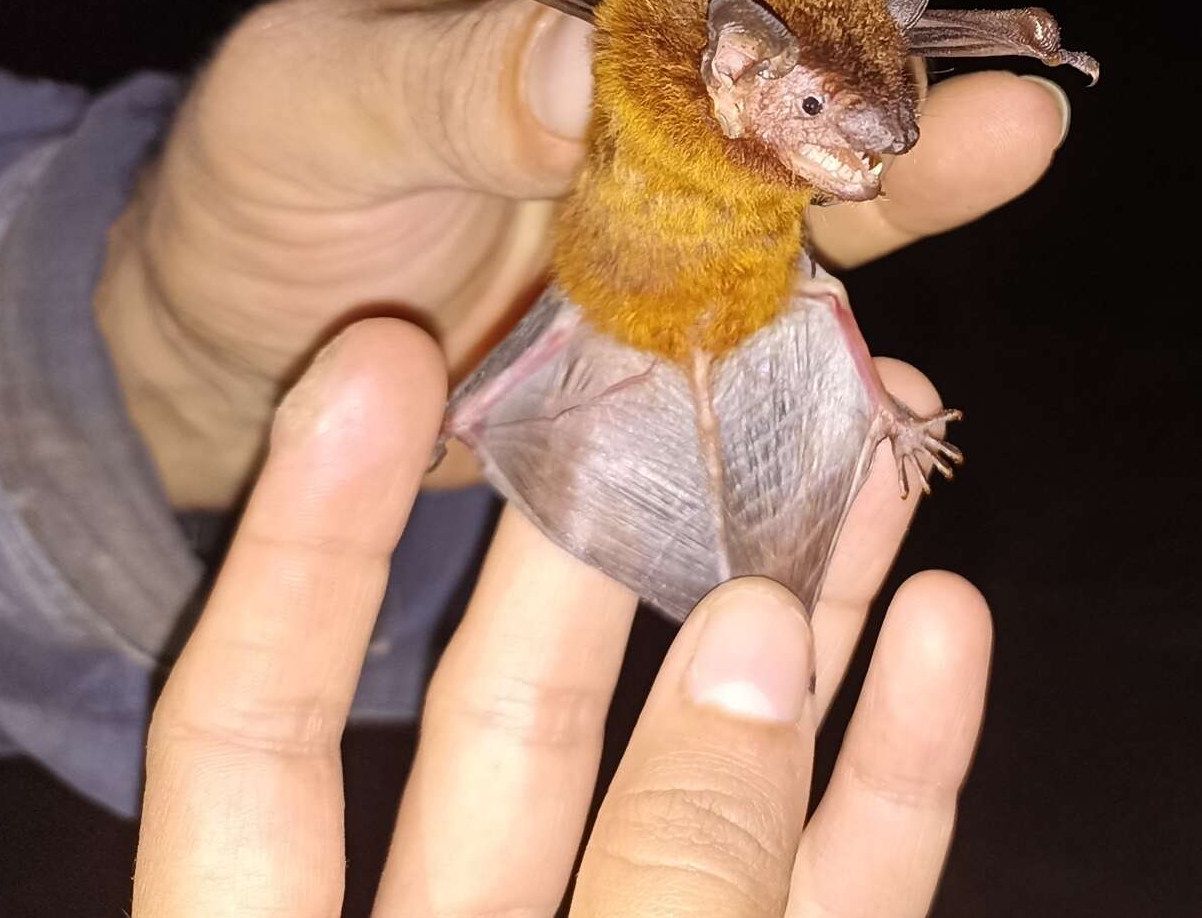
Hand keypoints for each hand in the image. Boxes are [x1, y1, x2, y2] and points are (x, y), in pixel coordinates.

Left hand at [96, 0, 1069, 507]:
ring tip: (984, 93)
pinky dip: (924, 173)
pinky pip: (845, 182)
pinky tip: (1010, 145)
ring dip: (893, 59)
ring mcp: (699, 91)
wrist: (291, 359)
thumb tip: (579, 72)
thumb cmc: (277, 192)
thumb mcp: (305, 115)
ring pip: (823, 33)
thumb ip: (431, 83)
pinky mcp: (743, 216)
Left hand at [134, 321, 991, 916]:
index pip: (248, 743)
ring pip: (708, 766)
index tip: (374, 356)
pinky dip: (902, 765)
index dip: (306, 547)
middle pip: (522, 704)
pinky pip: (847, 886)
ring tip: (874, 423)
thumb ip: (647, 875)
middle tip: (713, 338)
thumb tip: (758, 637)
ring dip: (801, 594)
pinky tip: (953, 618)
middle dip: (628, 515)